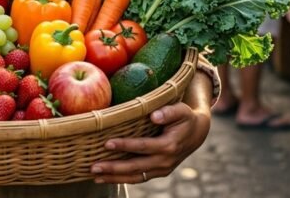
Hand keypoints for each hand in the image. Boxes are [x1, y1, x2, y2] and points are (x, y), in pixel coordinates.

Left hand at [90, 100, 210, 183]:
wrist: (196, 134)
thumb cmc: (185, 118)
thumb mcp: (181, 110)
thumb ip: (169, 112)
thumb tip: (154, 115)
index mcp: (169, 145)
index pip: (143, 147)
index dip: (125, 146)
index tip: (107, 143)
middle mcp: (165, 161)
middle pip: (136, 167)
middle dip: (114, 168)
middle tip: (93, 166)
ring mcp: (161, 169)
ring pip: (135, 177)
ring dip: (114, 178)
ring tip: (94, 176)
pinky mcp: (157, 172)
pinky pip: (138, 178)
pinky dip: (121, 179)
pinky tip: (105, 178)